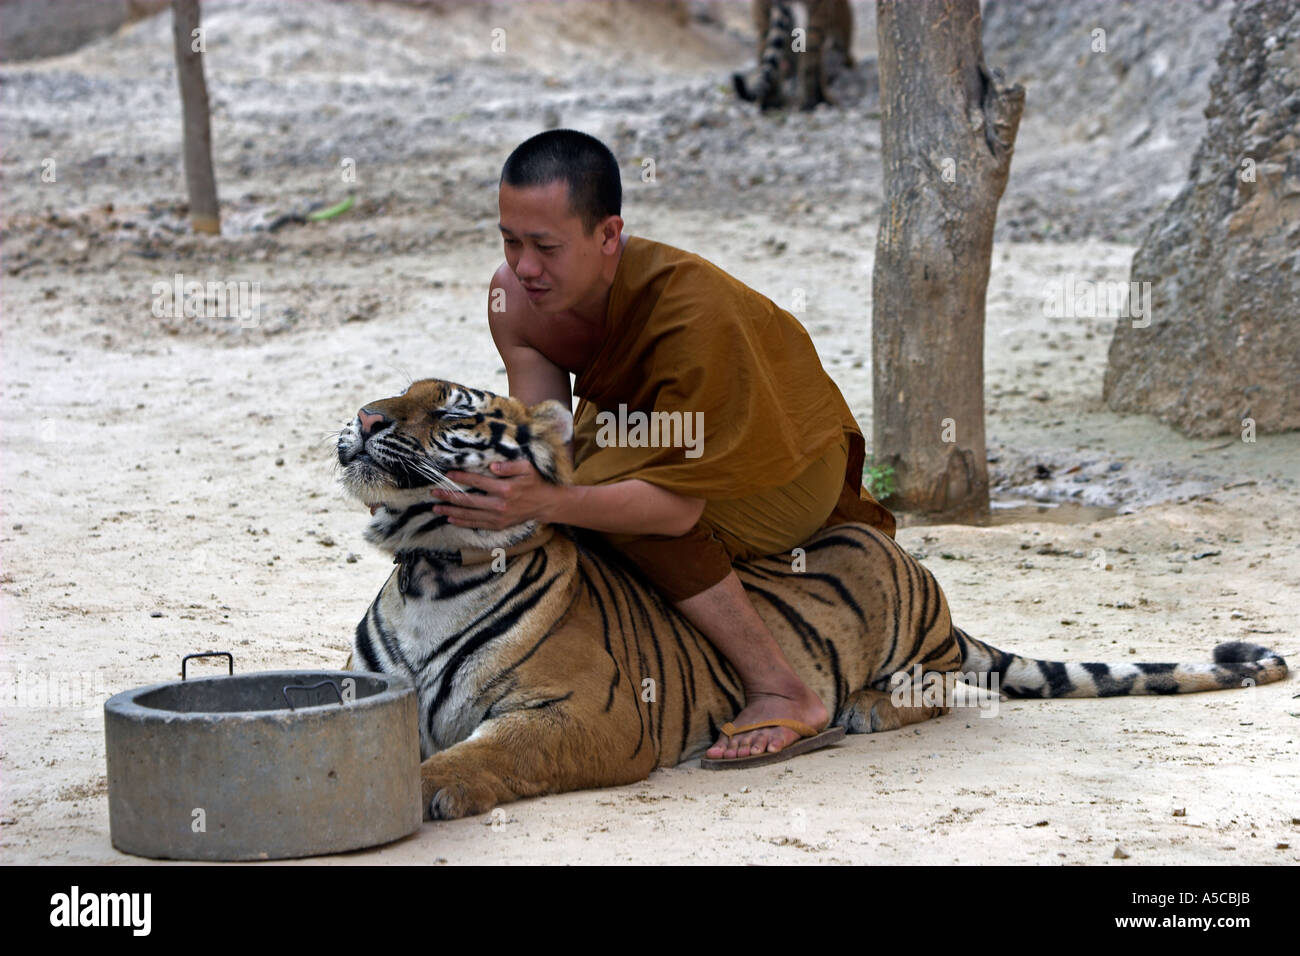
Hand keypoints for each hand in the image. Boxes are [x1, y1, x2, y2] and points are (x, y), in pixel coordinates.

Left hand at [429, 459, 560, 530]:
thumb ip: (509, 466)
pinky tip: (451, 519)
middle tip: (434, 493)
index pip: (477, 482)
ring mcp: (498, 517)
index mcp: (505, 489)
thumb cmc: (536, 482)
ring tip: (436, 508)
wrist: (546, 504)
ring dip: (451, 512)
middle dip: (449, 497)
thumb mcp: (527, 468)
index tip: (447, 475)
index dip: (461, 478)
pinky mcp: (499, 525)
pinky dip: (463, 522)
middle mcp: (499, 505)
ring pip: (469, 515)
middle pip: (468, 501)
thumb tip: (492, 466)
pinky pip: (477, 524)